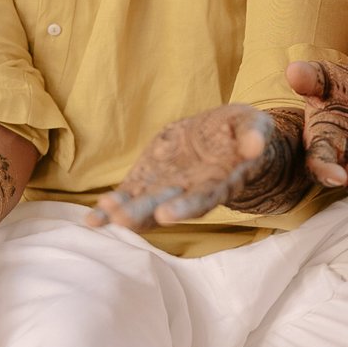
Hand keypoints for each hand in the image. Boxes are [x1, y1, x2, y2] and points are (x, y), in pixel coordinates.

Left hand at [87, 105, 282, 231]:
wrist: (223, 135)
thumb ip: (254, 134)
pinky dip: (110, 209)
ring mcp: (167, 189)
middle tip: (124, 221)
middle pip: (167, 207)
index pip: (203, 198)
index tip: (169, 213)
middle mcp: (190, 192)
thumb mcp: (254, 125)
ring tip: (103, 218)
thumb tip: (255, 145)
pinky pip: (128, 196)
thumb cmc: (242, 132)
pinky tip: (92, 219)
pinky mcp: (148, 180)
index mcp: (219, 182)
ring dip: (124, 214)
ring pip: (144, 206)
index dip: (187, 206)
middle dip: (146, 214)